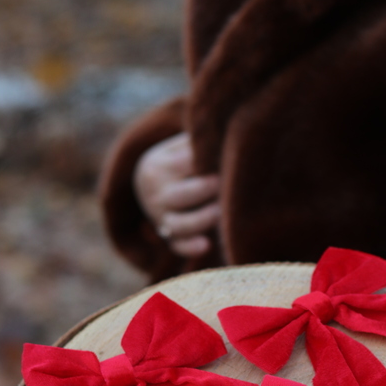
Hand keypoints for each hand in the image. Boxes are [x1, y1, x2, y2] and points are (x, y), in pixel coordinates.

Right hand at [134, 132, 219, 257]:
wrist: (154, 183)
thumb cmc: (180, 158)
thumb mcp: (181, 145)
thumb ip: (199, 142)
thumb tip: (228, 137)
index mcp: (156, 166)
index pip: (184, 164)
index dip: (208, 161)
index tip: (231, 156)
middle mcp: (155, 195)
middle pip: (181, 196)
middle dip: (206, 189)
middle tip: (227, 182)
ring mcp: (160, 218)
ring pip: (179, 225)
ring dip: (203, 219)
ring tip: (223, 210)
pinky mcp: (169, 236)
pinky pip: (178, 246)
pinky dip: (190, 248)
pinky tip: (206, 245)